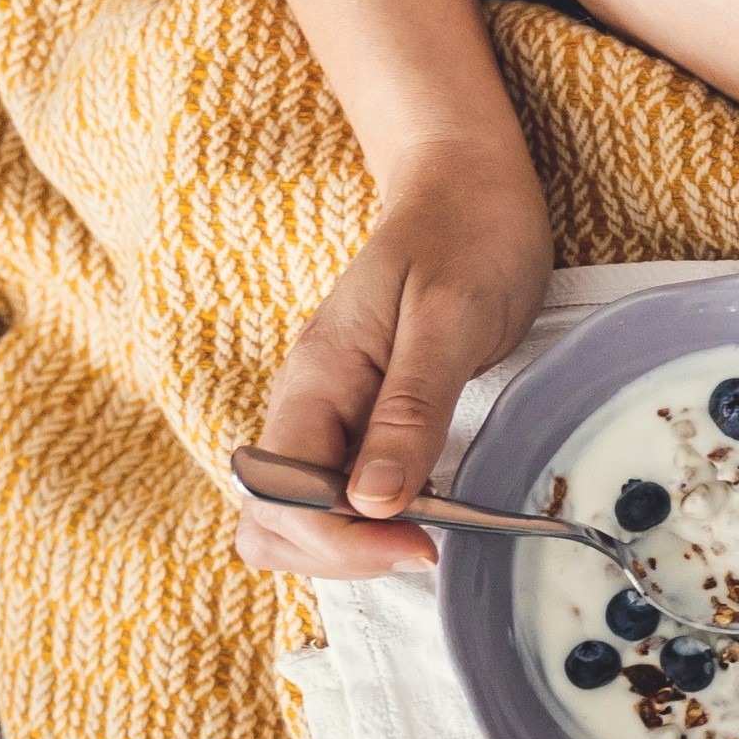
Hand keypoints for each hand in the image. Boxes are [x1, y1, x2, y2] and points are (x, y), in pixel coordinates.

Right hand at [233, 138, 552, 579]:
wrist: (466, 184)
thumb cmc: (467, 236)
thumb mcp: (449, 319)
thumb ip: (410, 409)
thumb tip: (373, 502)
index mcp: (316, 378)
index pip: (282, 498)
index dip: (341, 540)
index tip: (421, 544)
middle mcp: (307, 402)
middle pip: (272, 521)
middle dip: (337, 554)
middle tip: (426, 544)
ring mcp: (329, 412)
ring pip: (295, 517)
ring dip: (347, 545)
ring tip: (425, 532)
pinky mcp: (359, 418)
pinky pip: (334, 494)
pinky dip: (365, 522)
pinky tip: (423, 511)